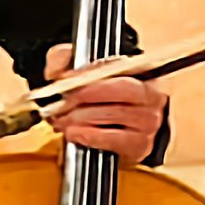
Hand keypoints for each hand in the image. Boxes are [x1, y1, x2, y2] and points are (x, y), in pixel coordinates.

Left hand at [42, 43, 166, 160]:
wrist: (114, 130)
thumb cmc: (98, 98)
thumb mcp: (78, 70)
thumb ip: (63, 59)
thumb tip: (54, 72)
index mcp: (140, 69)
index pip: (117, 65)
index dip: (89, 72)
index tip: (65, 78)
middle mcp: (150, 94)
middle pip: (121, 88)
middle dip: (86, 95)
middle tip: (61, 102)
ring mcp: (148, 121)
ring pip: (115, 114)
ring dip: (82, 117)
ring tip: (61, 119)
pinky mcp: (140, 144)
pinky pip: (114, 139)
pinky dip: (90, 136)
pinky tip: (74, 133)